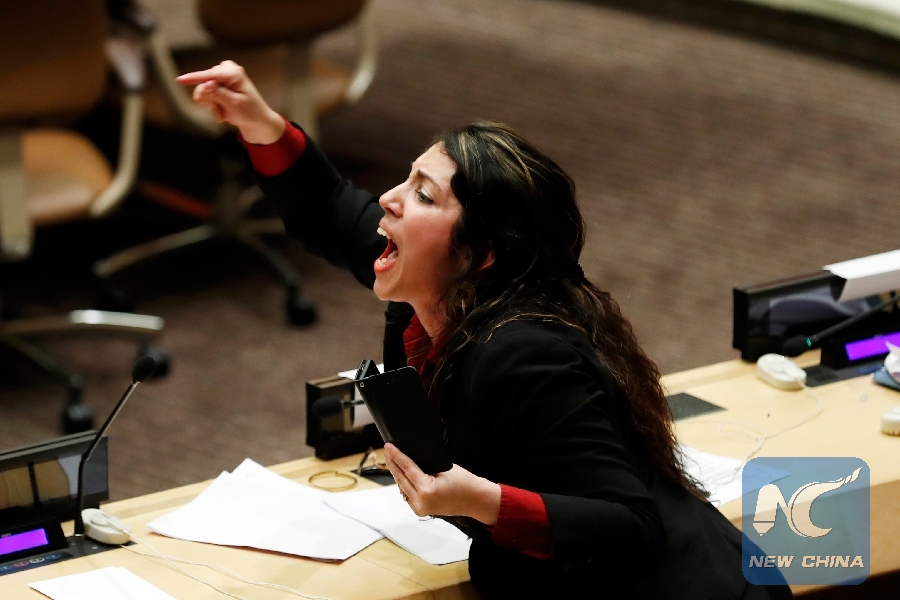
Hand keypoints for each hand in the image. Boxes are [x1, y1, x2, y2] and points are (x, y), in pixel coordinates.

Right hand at [175, 61, 284, 143]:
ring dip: (211, 106)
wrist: (256, 120)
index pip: (210, 75)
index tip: (179, 80)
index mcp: (234, 73)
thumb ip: (218, 94)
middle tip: (222, 114)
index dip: (194, 78)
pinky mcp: (216, 84)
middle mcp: (226, 70)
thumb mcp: (234, 104)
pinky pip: (203, 95)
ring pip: (202, 91)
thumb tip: (206, 84)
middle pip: (204, 85)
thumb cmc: (250, 112)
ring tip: (223, 114)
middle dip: (210, 102)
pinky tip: (222, 112)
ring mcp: (220, 77)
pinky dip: (211, 106)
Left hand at [383, 443, 500, 525]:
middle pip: (400, 478)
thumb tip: (409, 458)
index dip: (397, 456)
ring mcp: (419, 508)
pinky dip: (403, 483)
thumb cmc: (465, 483)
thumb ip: (425, 465)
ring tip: (392, 459)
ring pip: (402, 487)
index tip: (389, 446)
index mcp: (427, 490)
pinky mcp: (420, 511)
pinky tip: (400, 473)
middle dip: (393, 463)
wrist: (475, 500)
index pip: (407, 468)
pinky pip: (407, 494)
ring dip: (397, 473)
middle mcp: (420, 502)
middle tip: (387, 450)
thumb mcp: (444, 468)